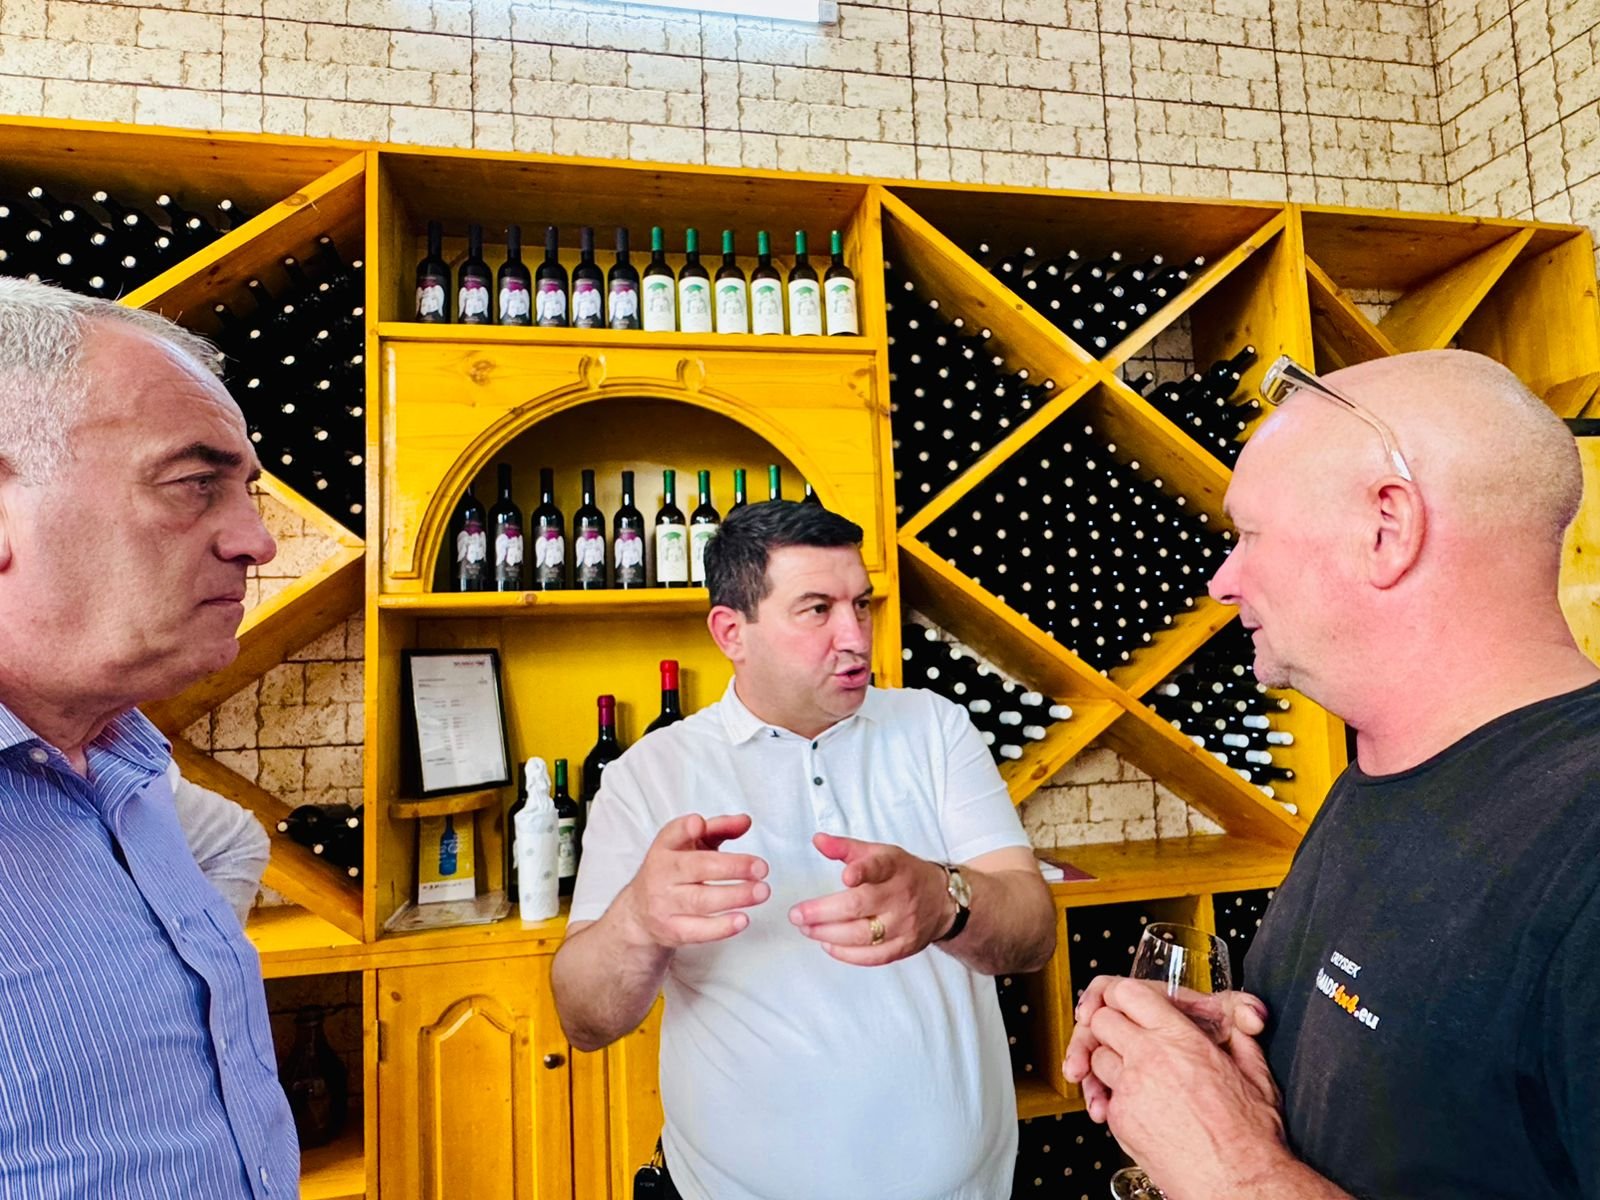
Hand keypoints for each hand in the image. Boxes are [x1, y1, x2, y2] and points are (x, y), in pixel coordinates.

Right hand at [619, 813, 768, 949]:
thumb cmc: (673, 873)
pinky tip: (742, 919)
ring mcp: (664, 904)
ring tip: (761, 891)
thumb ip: (718, 828)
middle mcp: (661, 874)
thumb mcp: (691, 845)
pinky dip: (722, 927)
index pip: (672, 834)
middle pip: (697, 868)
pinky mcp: (672, 930)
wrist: (640, 913)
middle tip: (761, 867)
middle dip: (733, 867)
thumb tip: (745, 821)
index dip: (684, 829)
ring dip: (735, 896)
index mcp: (665, 848)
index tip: (699, 824)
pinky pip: (698, 931)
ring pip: (701, 900)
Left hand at [787, 832, 951, 964]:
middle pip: (859, 907)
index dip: (862, 871)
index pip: (879, 867)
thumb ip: (847, 848)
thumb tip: (818, 840)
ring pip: (862, 935)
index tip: (846, 876)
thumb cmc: (903, 873)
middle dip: (823, 913)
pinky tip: (827, 945)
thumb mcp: (880, 853)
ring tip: (806, 929)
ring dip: (828, 934)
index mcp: (894, 867)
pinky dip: (846, 954)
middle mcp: (900, 896)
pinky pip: (872, 957)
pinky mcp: (904, 947)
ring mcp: (903, 924)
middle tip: (797, 915)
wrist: (942, 900)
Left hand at [1084, 978, 1289, 1199]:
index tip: (1127, 1005)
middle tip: (1124, 1036)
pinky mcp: (1120, 1120)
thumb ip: (1240, 1036)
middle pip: (1102, 1020)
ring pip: (1096, 1057)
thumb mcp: (1255, 1073)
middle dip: (1109, 1025)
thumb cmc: (1249, 1137)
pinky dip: (1113, 1096)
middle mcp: (1148, 1058)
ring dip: (1109, 1060)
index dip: (1122, 996)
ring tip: (1134, 1074)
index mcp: (1180, 1038)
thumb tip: (1238, 1020)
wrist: (1239, 1183)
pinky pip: (1104, 1095)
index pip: (1128, 993)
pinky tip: (1138, 1105)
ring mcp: (1130, 1089)